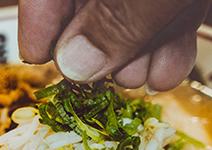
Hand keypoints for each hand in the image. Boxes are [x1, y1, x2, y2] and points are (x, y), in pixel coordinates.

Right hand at [18, 0, 210, 91]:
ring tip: (146, 78)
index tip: (43, 62)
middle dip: (98, 43)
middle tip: (107, 79)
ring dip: (137, 46)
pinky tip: (170, 62)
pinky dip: (168, 29)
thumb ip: (118, 16)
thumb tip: (74, 63)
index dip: (41, 21)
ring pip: (130, 0)